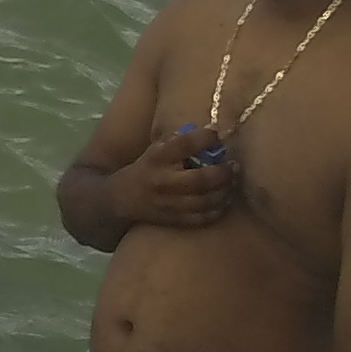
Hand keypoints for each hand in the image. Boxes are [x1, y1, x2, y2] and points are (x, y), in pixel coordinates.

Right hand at [111, 123, 241, 230]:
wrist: (116, 200)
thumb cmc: (144, 170)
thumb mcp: (154, 152)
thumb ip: (179, 143)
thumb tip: (212, 132)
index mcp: (156, 159)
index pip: (184, 144)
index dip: (205, 137)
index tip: (217, 133)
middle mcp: (162, 181)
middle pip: (202, 177)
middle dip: (224, 171)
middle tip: (234, 166)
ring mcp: (167, 203)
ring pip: (206, 200)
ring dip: (225, 191)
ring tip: (232, 183)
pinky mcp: (172, 220)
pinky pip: (202, 217)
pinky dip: (218, 209)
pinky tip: (222, 201)